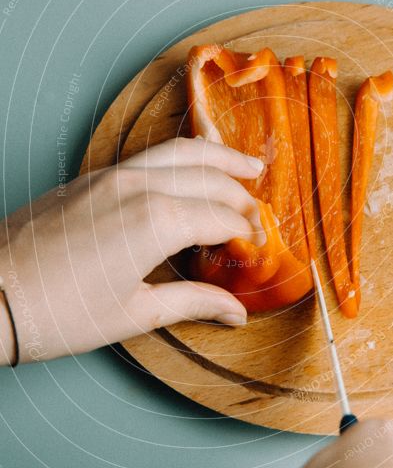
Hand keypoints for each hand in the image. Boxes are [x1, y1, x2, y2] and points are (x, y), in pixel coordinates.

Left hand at [0, 137, 263, 363]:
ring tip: (246, 166)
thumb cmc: (59, 313)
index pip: (223, 218)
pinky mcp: (91, 178)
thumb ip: (192, 302)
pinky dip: (181, 159)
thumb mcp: (134, 314)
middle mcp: (140, 187)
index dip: (248, 234)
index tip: (258, 250)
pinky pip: (149, 156)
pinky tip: (189, 170)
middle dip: (241, 197)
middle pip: (210, 179)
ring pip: (180, 153)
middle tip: (257, 218)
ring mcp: (112, 176)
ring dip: (218, 158)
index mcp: (158, 221)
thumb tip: (235, 312)